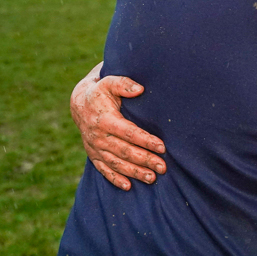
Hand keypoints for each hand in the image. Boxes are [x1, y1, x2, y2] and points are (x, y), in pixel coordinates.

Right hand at [71, 62, 165, 190]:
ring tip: (152, 178)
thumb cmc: (101, 91)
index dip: (145, 140)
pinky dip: (115, 179)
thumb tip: (140, 89)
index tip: (162, 147)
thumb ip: (124, 84)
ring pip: (116, 163)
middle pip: (125, 152)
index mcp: (105, 120)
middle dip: (144, 160)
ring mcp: (95, 148)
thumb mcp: (109, 82)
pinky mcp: (93, 155)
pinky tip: (128, 186)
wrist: (79, 103)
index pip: (128, 133)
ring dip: (134, 172)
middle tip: (163, 167)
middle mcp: (98, 137)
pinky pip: (103, 169)